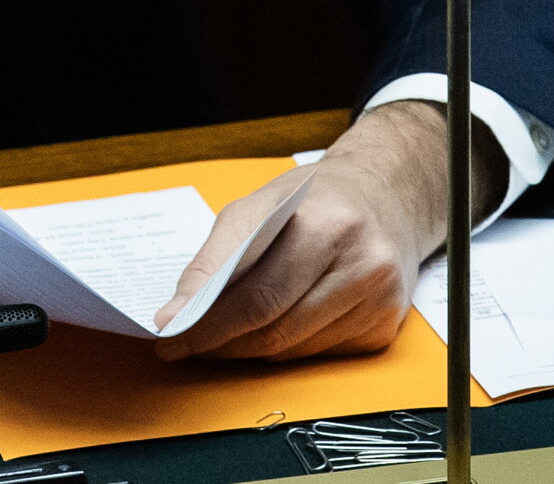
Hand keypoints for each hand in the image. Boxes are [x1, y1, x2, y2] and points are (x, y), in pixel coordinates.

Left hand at [150, 101, 506, 360]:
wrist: (383, 199)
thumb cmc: (312, 201)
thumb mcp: (257, 206)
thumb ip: (216, 259)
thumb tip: (175, 315)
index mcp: (328, 224)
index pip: (258, 295)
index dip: (209, 324)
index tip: (169, 337)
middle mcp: (362, 264)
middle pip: (275, 329)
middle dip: (220, 342)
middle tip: (185, 344)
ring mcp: (379, 300)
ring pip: (293, 350)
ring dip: (247, 351)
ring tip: (216, 339)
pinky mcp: (383, 327)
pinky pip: (317, 354)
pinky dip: (283, 349)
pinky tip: (264, 333)